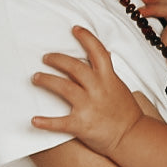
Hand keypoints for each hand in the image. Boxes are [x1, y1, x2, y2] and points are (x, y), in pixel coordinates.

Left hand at [31, 26, 141, 160]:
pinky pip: (59, 122)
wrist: (132, 137)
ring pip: (62, 87)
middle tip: (46, 57)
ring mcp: (89, 106)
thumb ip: (107, 74)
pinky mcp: (81, 124)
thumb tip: (101, 59)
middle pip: (73, 67)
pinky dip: (45, 122)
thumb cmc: (126, 114)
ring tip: (36, 77)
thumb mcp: (120, 87)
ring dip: (46, 80)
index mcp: (109, 78)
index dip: (86, 38)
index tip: (75, 30)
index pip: (97, 52)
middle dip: (57, 59)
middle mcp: (98, 89)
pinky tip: (34, 120)